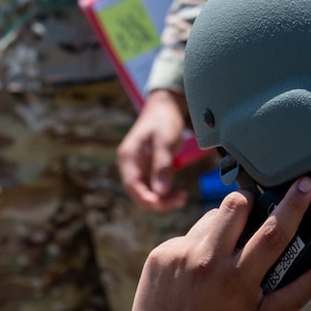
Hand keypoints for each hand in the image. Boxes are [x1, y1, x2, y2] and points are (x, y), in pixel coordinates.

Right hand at [118, 89, 190, 211]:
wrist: (163, 107)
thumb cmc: (163, 121)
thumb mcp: (165, 141)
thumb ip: (162, 166)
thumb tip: (160, 192)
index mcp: (128, 158)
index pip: (132, 187)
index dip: (147, 200)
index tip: (166, 204)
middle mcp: (129, 166)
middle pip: (138, 194)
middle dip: (158, 202)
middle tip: (182, 200)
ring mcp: (137, 168)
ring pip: (146, 193)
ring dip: (162, 199)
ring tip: (182, 197)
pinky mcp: (146, 169)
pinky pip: (152, 187)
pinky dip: (164, 193)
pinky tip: (177, 192)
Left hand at [121, 180, 310, 310]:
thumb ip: (301, 291)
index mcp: (239, 278)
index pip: (273, 230)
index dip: (293, 204)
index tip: (304, 183)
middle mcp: (208, 262)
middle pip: (235, 205)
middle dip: (249, 200)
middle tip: (255, 211)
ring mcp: (179, 255)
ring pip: (209, 217)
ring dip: (222, 226)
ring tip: (223, 253)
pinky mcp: (160, 254)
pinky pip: (186, 235)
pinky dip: (196, 245)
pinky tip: (196, 270)